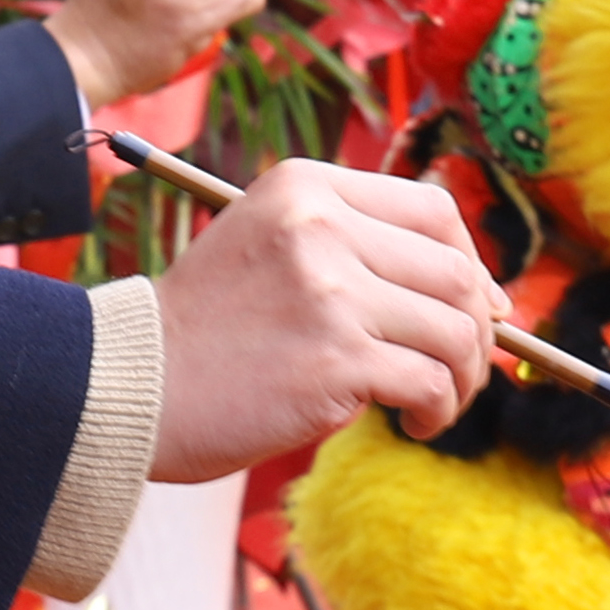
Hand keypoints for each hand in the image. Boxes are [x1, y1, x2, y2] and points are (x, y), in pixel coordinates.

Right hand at [147, 162, 498, 472]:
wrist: (129, 385)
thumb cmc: (204, 331)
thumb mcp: (266, 245)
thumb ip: (349, 245)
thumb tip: (475, 289)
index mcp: (305, 186)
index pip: (432, 209)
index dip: (472, 261)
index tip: (480, 306)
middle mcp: (321, 226)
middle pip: (455, 272)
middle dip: (477, 330)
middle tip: (464, 371)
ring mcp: (331, 292)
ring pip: (456, 331)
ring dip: (463, 379)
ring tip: (437, 404)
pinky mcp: (336, 359)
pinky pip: (431, 382)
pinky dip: (439, 410)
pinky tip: (415, 423)